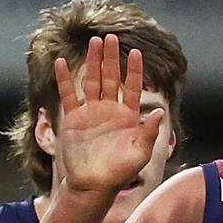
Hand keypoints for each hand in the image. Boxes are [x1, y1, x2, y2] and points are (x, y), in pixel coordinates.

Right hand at [54, 34, 163, 193]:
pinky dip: (65, 79)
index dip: (134, 70)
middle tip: (110, 37)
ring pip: (92, 81)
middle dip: (111, 58)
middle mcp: (110, 110)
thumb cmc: (120, 173)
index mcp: (129, 116)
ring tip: (94, 42)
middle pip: (110, 77)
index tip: (135, 52)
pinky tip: (61, 62)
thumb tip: (161, 112)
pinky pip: (69, 95)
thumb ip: (149, 133)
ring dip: (92, 62)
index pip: (132, 87)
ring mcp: (92, 112)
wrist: (93, 185)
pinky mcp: (74, 118)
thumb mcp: (140, 154)